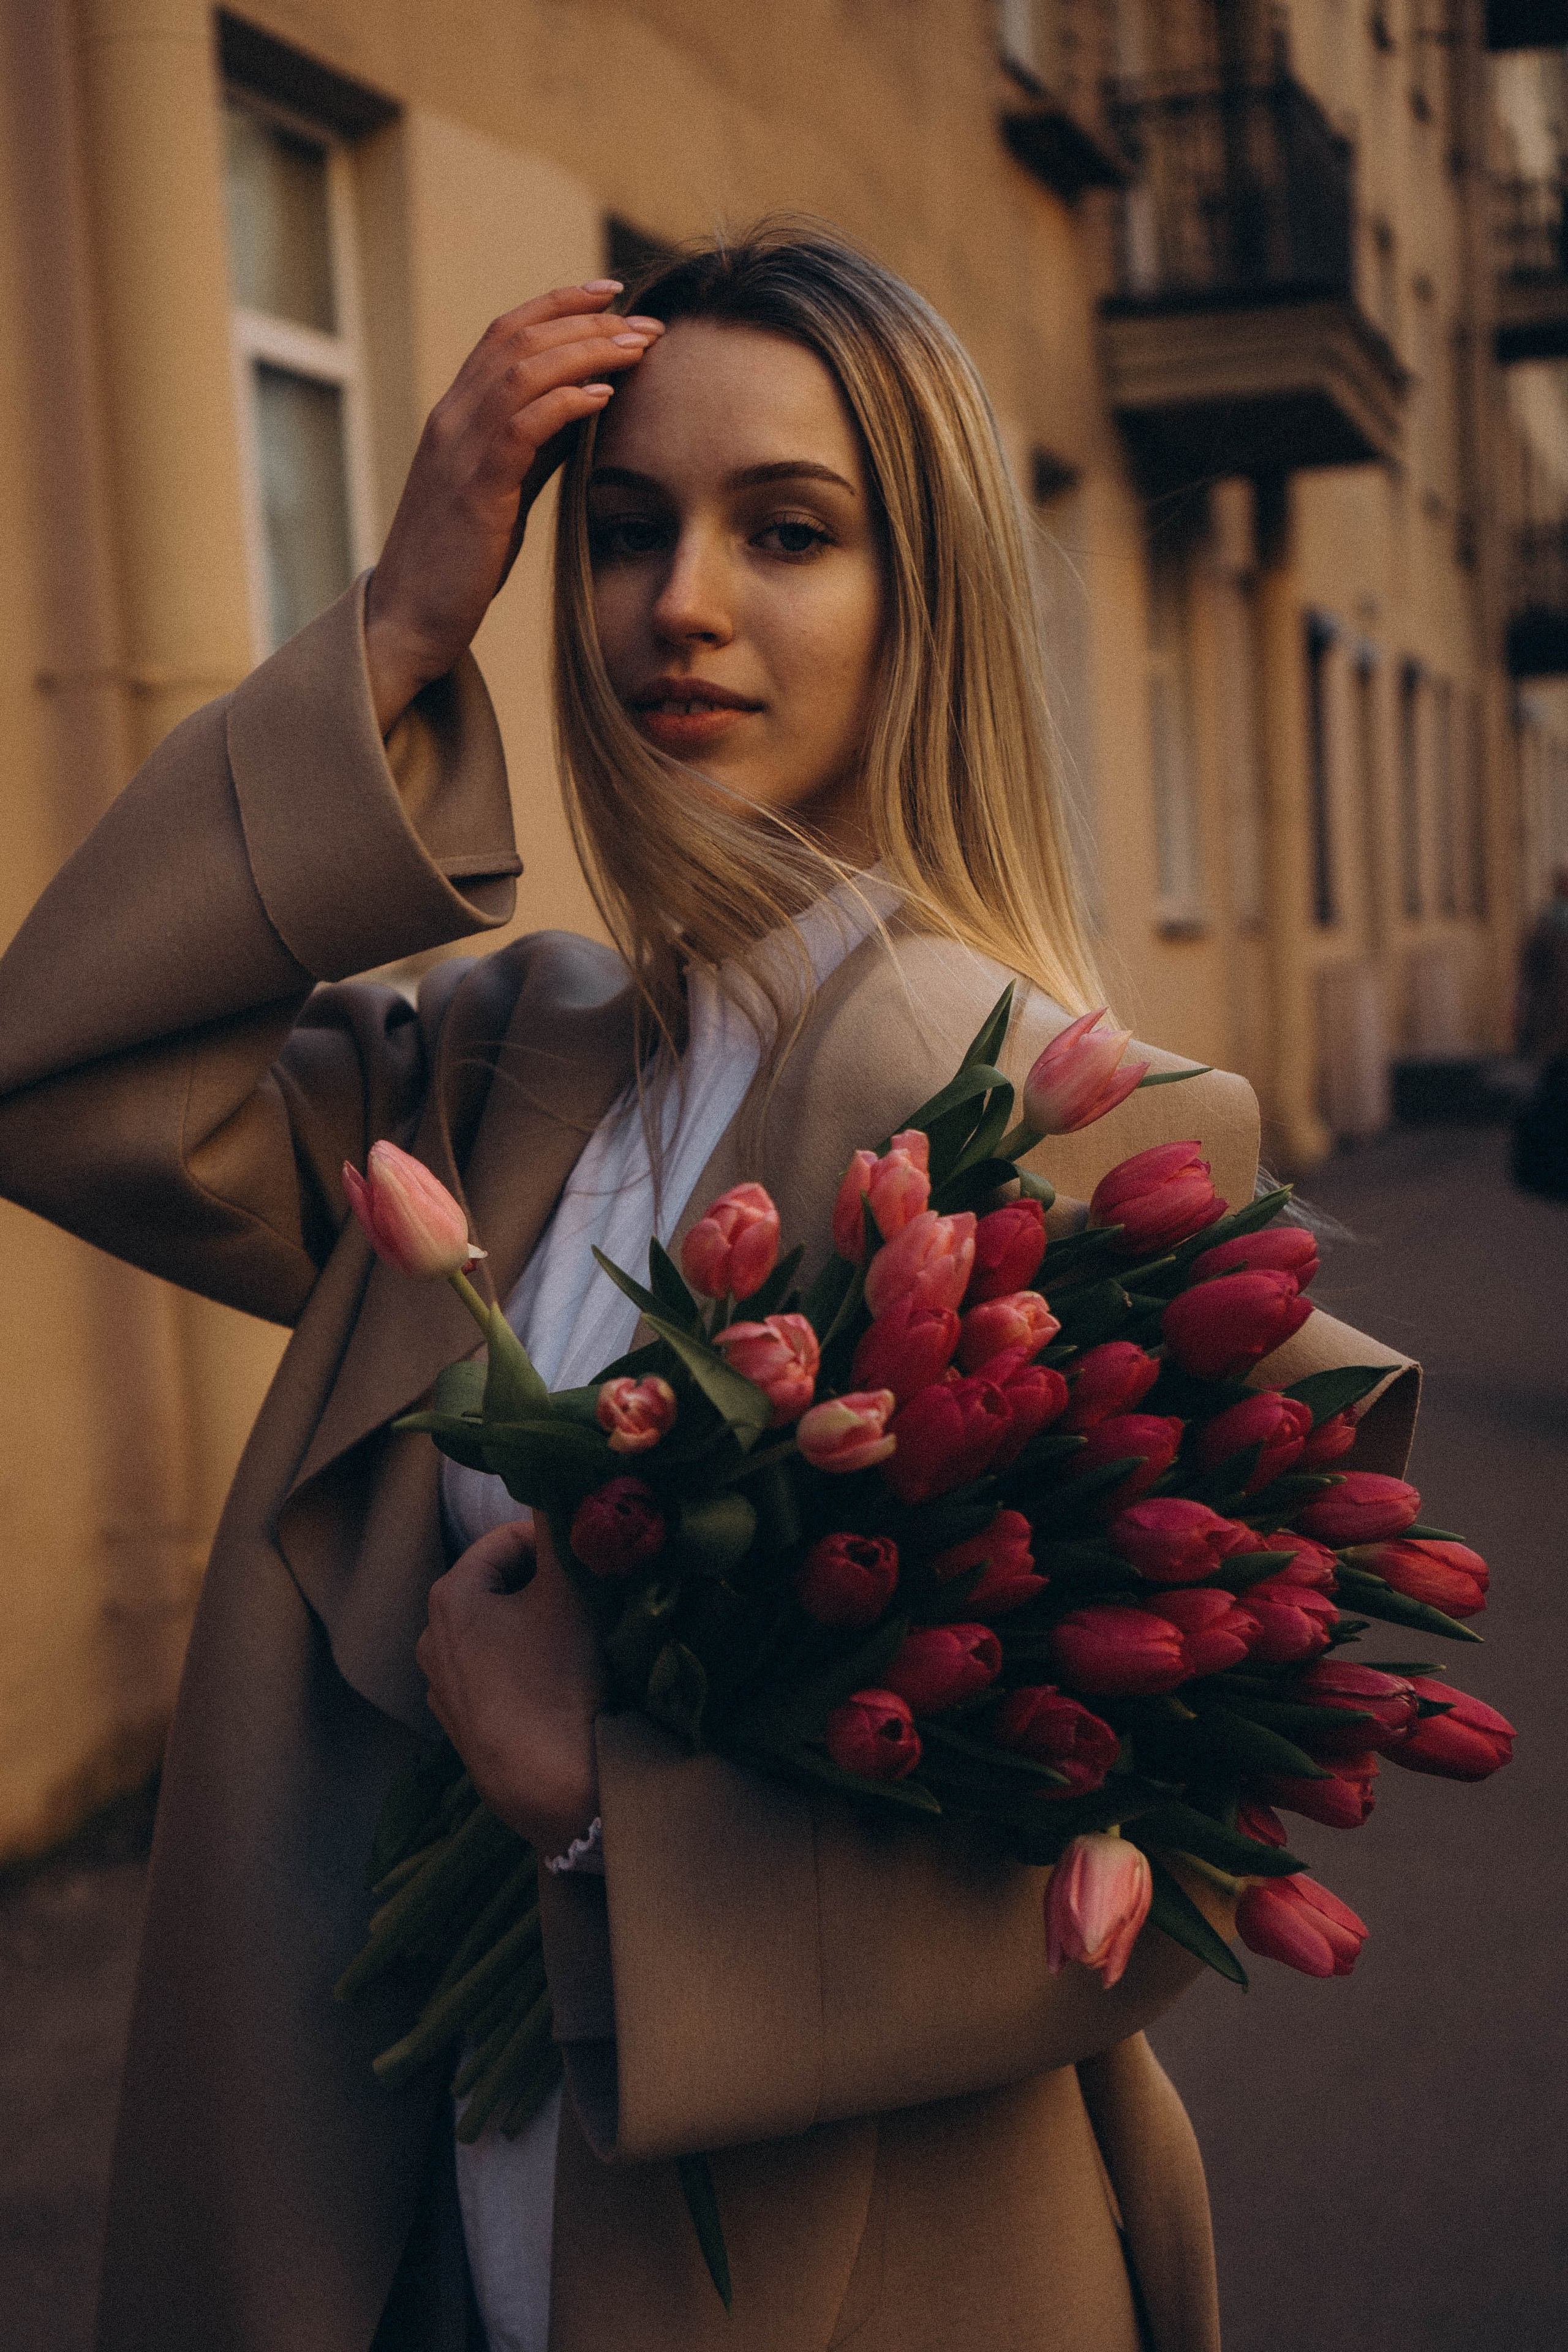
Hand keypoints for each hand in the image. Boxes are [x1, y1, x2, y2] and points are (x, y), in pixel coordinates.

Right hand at [363, 283, 664, 731]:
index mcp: (456, 416)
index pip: (505, 334)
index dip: (558, 304)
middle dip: (586, 322)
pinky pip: (521, 427)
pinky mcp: (475, 490)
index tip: (612, 292)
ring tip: (637, 347)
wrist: (410, 616)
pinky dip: (565, 403)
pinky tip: (604, 396)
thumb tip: (586, 405)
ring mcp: (458, 451)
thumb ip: (536, 444)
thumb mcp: (504, 489)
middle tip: (644, 321)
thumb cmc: (460, 560)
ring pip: (522, 372)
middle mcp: (452, 420)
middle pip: (519, 341)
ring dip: (586, 352)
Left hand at [416, 1516, 605, 1858]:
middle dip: (549, 1587)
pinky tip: (561, 1690)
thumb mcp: (569, 1589)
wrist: (554, 1789)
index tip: (594, 1564)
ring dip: (540, 1629)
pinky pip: (500, 1675)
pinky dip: (529, 1670)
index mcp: (449, 1596)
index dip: (558, 1544)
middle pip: (504, 1585)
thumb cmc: (559, 1680)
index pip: (510, 1539)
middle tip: (594, 1604)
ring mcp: (443, 1688)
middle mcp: (431, 1638)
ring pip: (503, 1632)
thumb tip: (562, 1472)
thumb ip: (562, 1523)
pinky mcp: (462, 1728)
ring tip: (581, 1648)